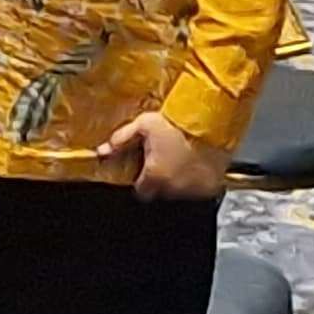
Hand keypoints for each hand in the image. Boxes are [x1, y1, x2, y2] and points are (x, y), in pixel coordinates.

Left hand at [98, 110, 230, 202]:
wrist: (208, 120)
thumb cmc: (176, 122)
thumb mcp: (142, 125)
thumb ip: (121, 140)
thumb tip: (102, 150)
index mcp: (154, 176)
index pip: (141, 192)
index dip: (142, 181)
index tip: (145, 172)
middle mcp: (173, 188)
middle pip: (161, 193)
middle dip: (160, 181)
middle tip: (164, 161)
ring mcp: (193, 190)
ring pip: (180, 193)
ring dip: (178, 182)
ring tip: (181, 161)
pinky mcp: (210, 188)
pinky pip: (199, 191)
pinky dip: (197, 182)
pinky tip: (195, 165)